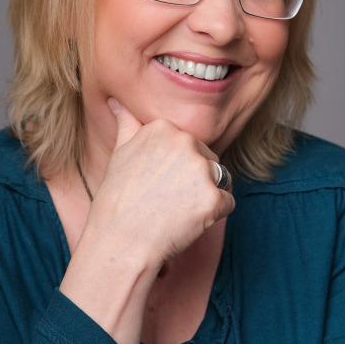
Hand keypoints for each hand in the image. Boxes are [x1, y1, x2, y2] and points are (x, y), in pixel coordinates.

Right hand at [86, 98, 234, 270]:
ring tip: (178, 209)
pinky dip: (213, 215)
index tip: (157, 182)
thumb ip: (127, 124)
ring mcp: (201, 170)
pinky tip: (188, 221)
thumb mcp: (120, 154)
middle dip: (194, 179)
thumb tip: (117, 102)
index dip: (176, 167)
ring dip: (206, 194)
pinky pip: (227, 202)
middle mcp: (185, 142)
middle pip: (207, 159)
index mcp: (164, 128)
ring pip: (221, 178)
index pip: (188, 143)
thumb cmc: (117, 200)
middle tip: (165, 199)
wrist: (119, 241)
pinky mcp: (214, 198)